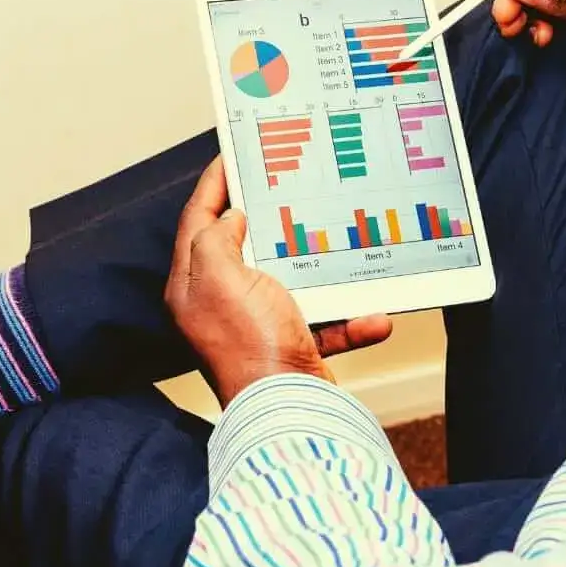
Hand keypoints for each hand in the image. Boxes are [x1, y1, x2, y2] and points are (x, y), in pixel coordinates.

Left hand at [164, 158, 393, 405]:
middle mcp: (219, 305)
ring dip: (320, 269)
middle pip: (241, 246)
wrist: (288, 412)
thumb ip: (217, 239)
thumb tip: (231, 219)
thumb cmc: (251, 344)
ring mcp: (256, 326)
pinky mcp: (290, 347)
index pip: (197, 221)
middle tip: (286, 183)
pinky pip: (324, 322)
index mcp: (192, 285)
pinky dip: (349, 319)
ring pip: (289, 281)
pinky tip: (373, 315)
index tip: (230, 154)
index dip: (213, 185)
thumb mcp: (222, 277)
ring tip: (338, 239)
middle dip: (267, 217)